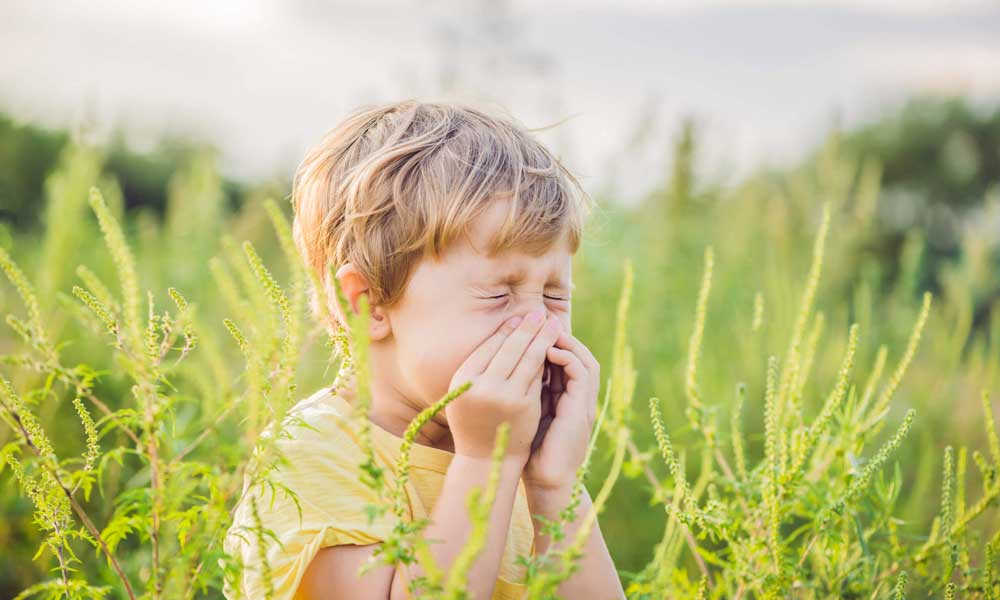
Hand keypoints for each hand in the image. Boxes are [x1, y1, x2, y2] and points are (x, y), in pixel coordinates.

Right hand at [446, 309, 562, 464]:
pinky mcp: (525, 406)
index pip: (489, 346)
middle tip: (539, 312)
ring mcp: (505, 396)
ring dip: (542, 338)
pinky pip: (537, 376)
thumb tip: (505, 331)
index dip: (506, 330)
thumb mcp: (466, 393)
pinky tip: (554, 348)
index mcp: (462, 379)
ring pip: (528, 359)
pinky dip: (546, 360)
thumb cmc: (474, 421)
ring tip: (552, 324)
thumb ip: (479, 367)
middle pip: (510, 347)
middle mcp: (482, 386)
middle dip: (527, 327)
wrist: (486, 459)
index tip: (519, 318)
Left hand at [523, 330, 599, 491]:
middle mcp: (578, 398)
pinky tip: (547, 351)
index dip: (549, 342)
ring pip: (584, 359)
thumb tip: (503, 369)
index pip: (564, 359)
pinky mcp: (582, 410)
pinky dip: (567, 358)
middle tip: (538, 320)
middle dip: (559, 336)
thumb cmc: (530, 451)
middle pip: (578, 354)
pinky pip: (581, 374)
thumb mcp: (525, 414)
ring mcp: (583, 403)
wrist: (545, 481)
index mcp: (566, 398)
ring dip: (566, 342)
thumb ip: (524, 393)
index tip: (528, 328)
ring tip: (544, 330)